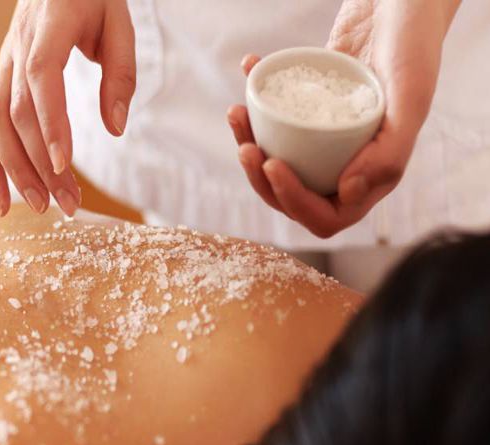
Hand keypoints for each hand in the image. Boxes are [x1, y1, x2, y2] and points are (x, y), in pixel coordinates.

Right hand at [0, 0, 136, 217]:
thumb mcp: (119, 23)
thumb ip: (120, 73)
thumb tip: (115, 127)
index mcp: (49, 25)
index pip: (42, 77)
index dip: (50, 122)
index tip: (65, 164)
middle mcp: (16, 47)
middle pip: (19, 113)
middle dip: (42, 164)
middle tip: (67, 203)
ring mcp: (2, 65)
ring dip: (13, 172)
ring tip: (40, 207)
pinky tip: (4, 198)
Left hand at [227, 0, 459, 237]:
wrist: (407, 0)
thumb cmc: (414, 45)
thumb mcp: (409, 99)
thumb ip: (387, 154)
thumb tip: (346, 193)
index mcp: (371, 176)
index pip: (325, 215)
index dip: (293, 200)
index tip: (273, 164)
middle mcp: (347, 165)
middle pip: (293, 196)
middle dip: (261, 178)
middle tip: (246, 146)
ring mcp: (326, 143)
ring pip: (279, 164)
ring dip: (250, 145)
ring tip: (237, 113)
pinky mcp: (310, 113)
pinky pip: (277, 122)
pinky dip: (258, 100)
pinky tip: (249, 69)